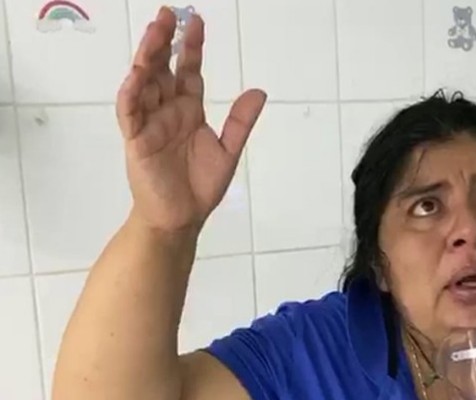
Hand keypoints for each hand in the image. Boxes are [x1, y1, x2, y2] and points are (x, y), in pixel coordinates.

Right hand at [117, 7, 265, 232]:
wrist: (182, 218)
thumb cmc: (199, 186)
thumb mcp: (228, 149)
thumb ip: (240, 121)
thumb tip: (259, 92)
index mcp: (188, 110)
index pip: (187, 71)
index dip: (190, 47)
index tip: (196, 22)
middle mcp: (166, 111)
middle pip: (162, 68)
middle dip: (164, 41)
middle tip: (169, 14)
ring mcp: (149, 123)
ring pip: (144, 82)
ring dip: (147, 56)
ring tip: (154, 32)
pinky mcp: (136, 139)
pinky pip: (130, 111)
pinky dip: (132, 92)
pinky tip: (138, 73)